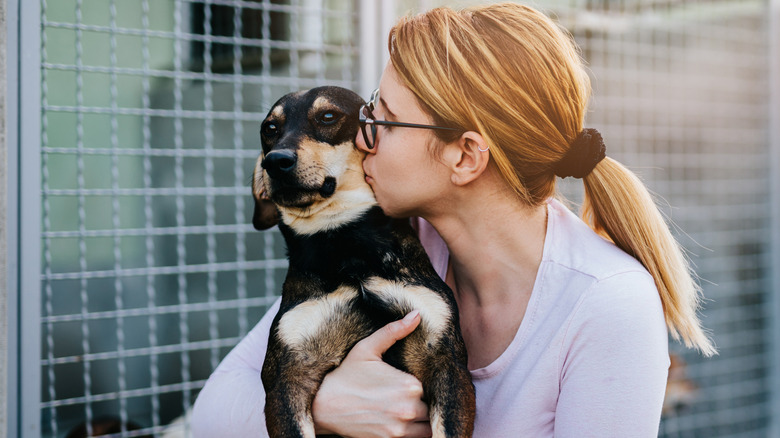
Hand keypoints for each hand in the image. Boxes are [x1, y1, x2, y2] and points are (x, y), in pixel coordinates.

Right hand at [312, 310, 432, 437]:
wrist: (322, 404)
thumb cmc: (345, 374)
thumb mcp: (368, 348)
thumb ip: (394, 331)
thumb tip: (417, 314)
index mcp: (409, 384)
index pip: (432, 389)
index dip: (424, 388)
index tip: (410, 385)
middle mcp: (409, 408)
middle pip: (431, 409)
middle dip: (423, 405)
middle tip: (406, 398)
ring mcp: (399, 429)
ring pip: (427, 429)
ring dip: (421, 422)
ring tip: (404, 411)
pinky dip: (412, 434)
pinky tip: (398, 422)